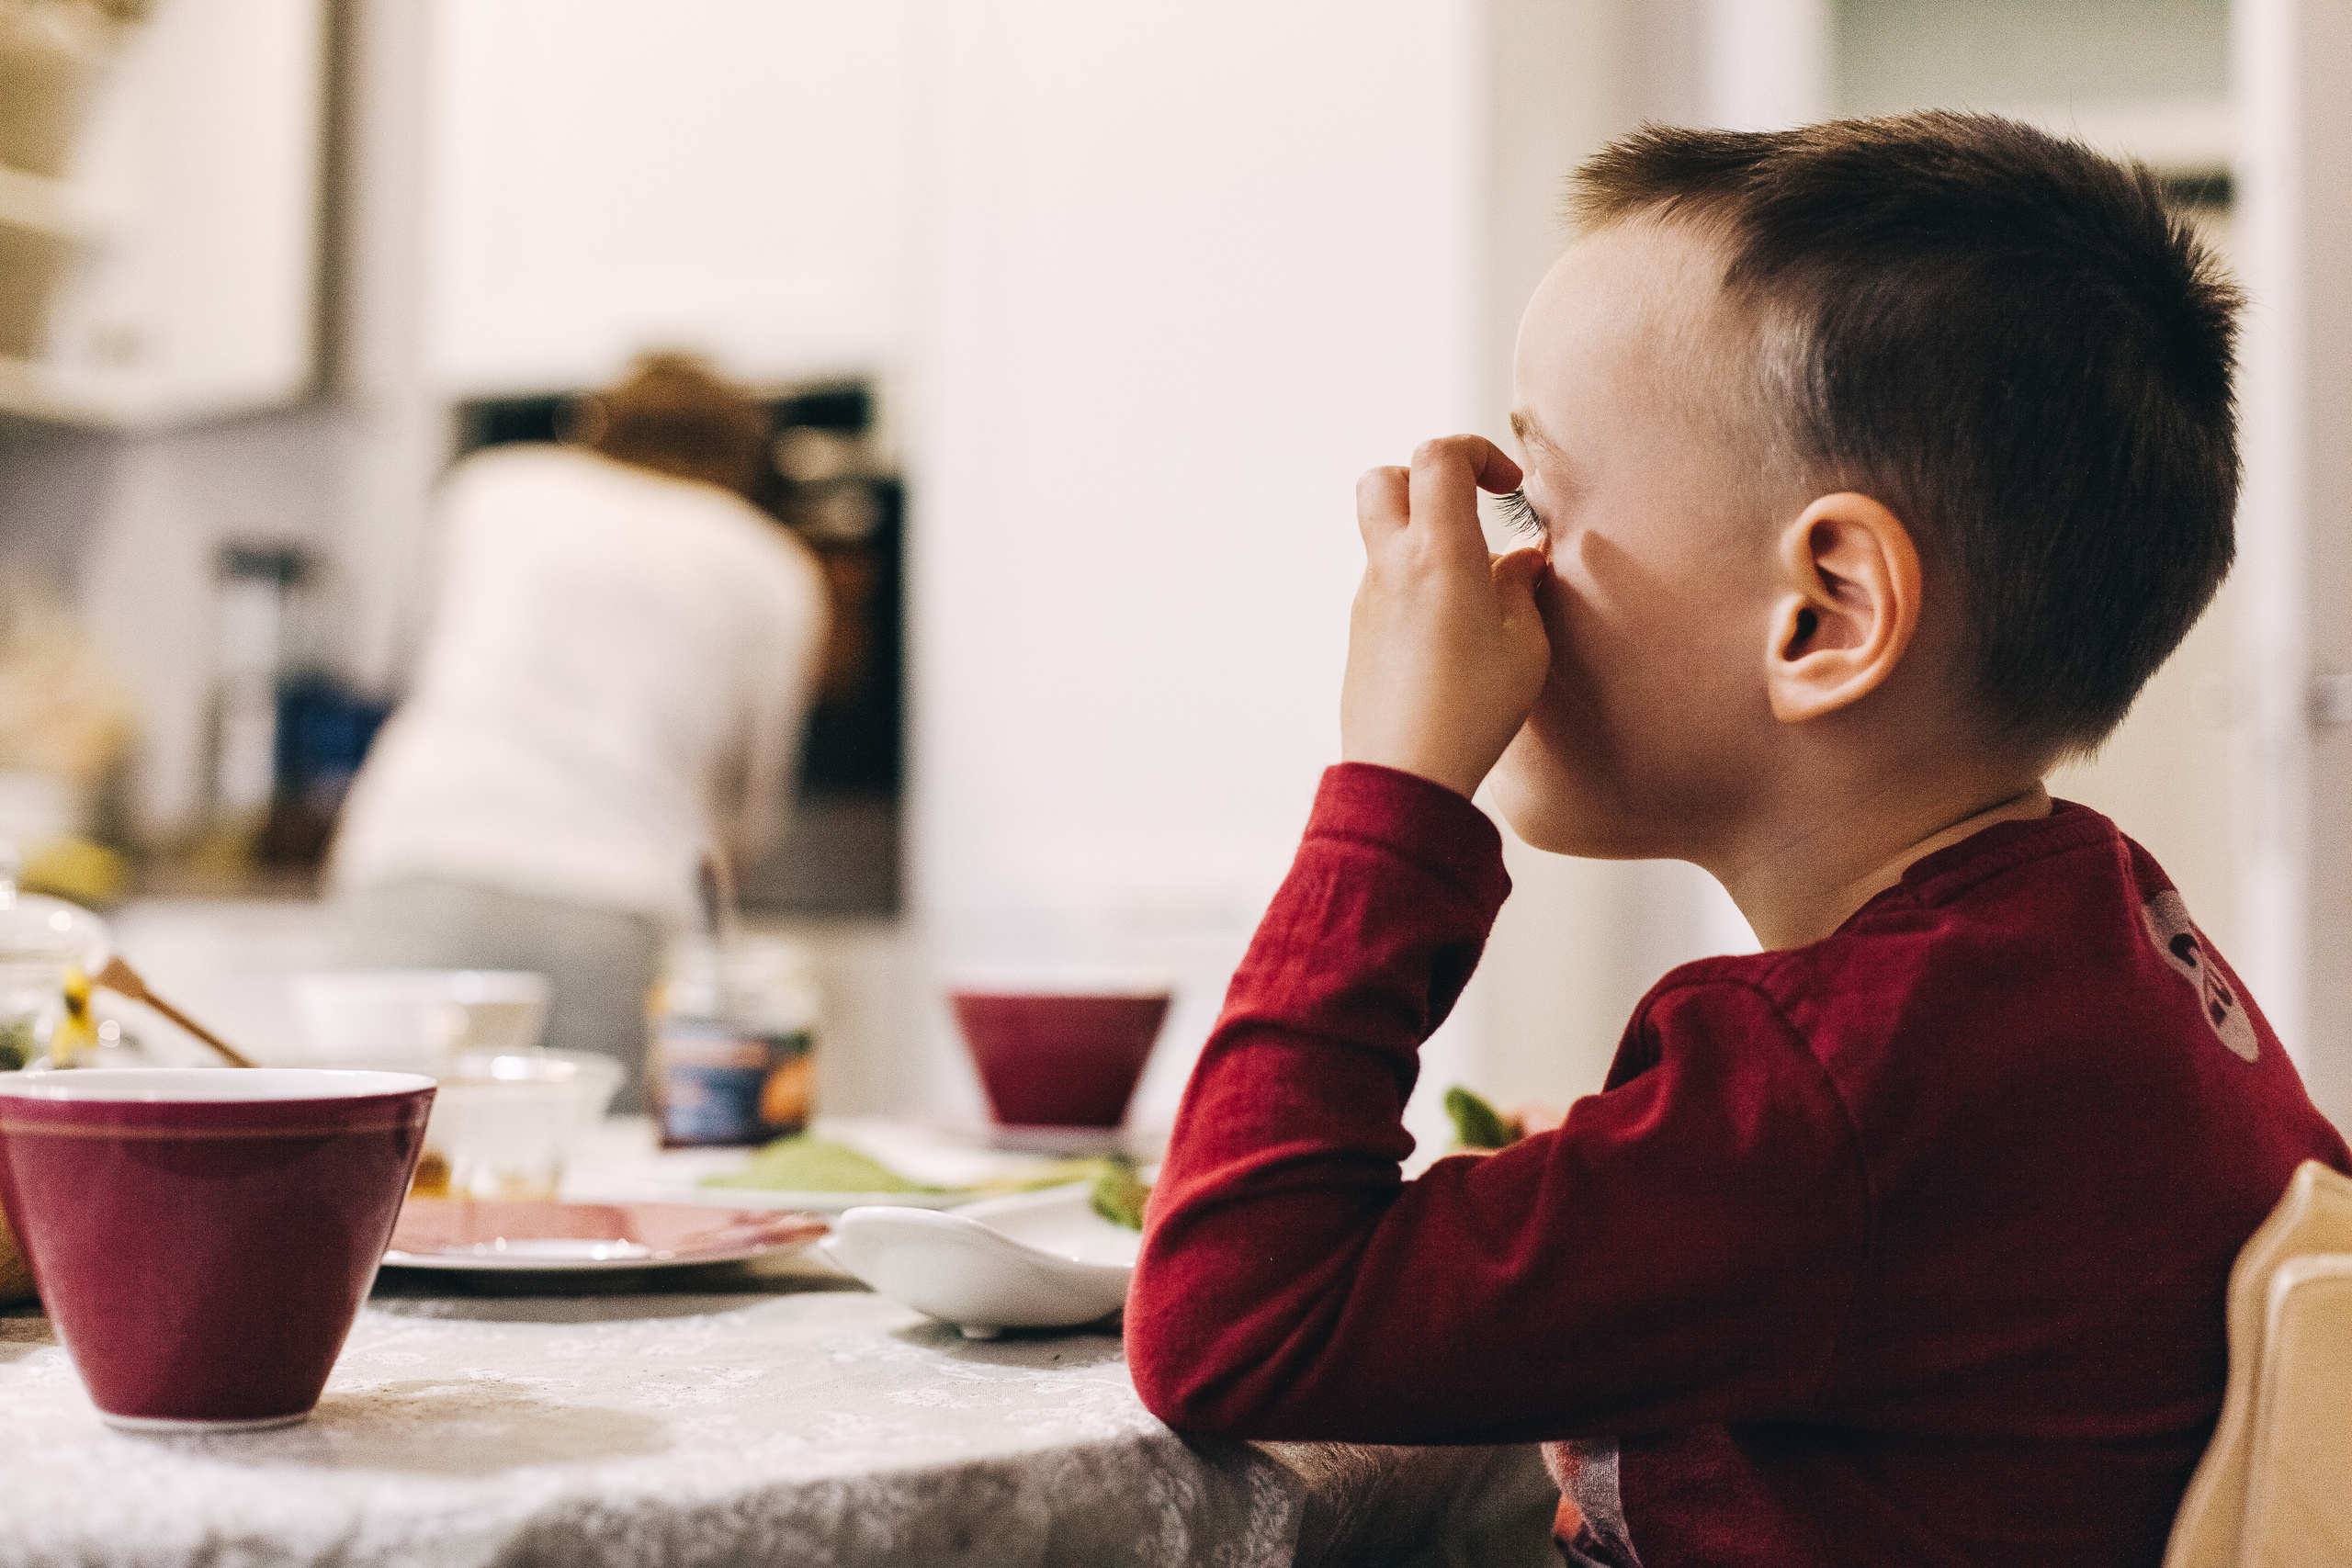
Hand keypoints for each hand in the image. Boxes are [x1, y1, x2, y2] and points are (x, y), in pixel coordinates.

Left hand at [1341, 436, 1551, 798]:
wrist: (1406, 773)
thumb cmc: (1472, 712)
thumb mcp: (1524, 646)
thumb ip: (1522, 587)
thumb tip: (1522, 559)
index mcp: (1438, 552)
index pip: (1438, 456)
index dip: (1476, 451)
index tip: (1508, 487)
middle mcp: (1392, 565)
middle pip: (1384, 477)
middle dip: (1428, 476)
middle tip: (1471, 510)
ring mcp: (1368, 598)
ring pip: (1383, 533)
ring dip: (1425, 535)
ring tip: (1474, 585)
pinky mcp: (1360, 632)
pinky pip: (1385, 581)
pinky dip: (1416, 579)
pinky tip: (1451, 627)